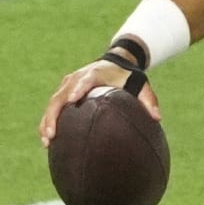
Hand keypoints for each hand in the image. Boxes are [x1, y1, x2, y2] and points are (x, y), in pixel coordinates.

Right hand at [39, 61, 159, 144]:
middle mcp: (77, 77)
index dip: (77, 89)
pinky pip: (53, 107)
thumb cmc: (128, 77)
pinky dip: (48, 121)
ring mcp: (68, 84)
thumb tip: (157, 118)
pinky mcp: (63, 90)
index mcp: (95, 74)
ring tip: (46, 141)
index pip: (84, 80)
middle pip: (61, 95)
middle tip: (52, 134)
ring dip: (47, 121)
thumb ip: (148, 100)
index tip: (72, 101)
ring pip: (53, 102)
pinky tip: (47, 140)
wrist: (115, 62)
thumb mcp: (141, 84)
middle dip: (54, 114)